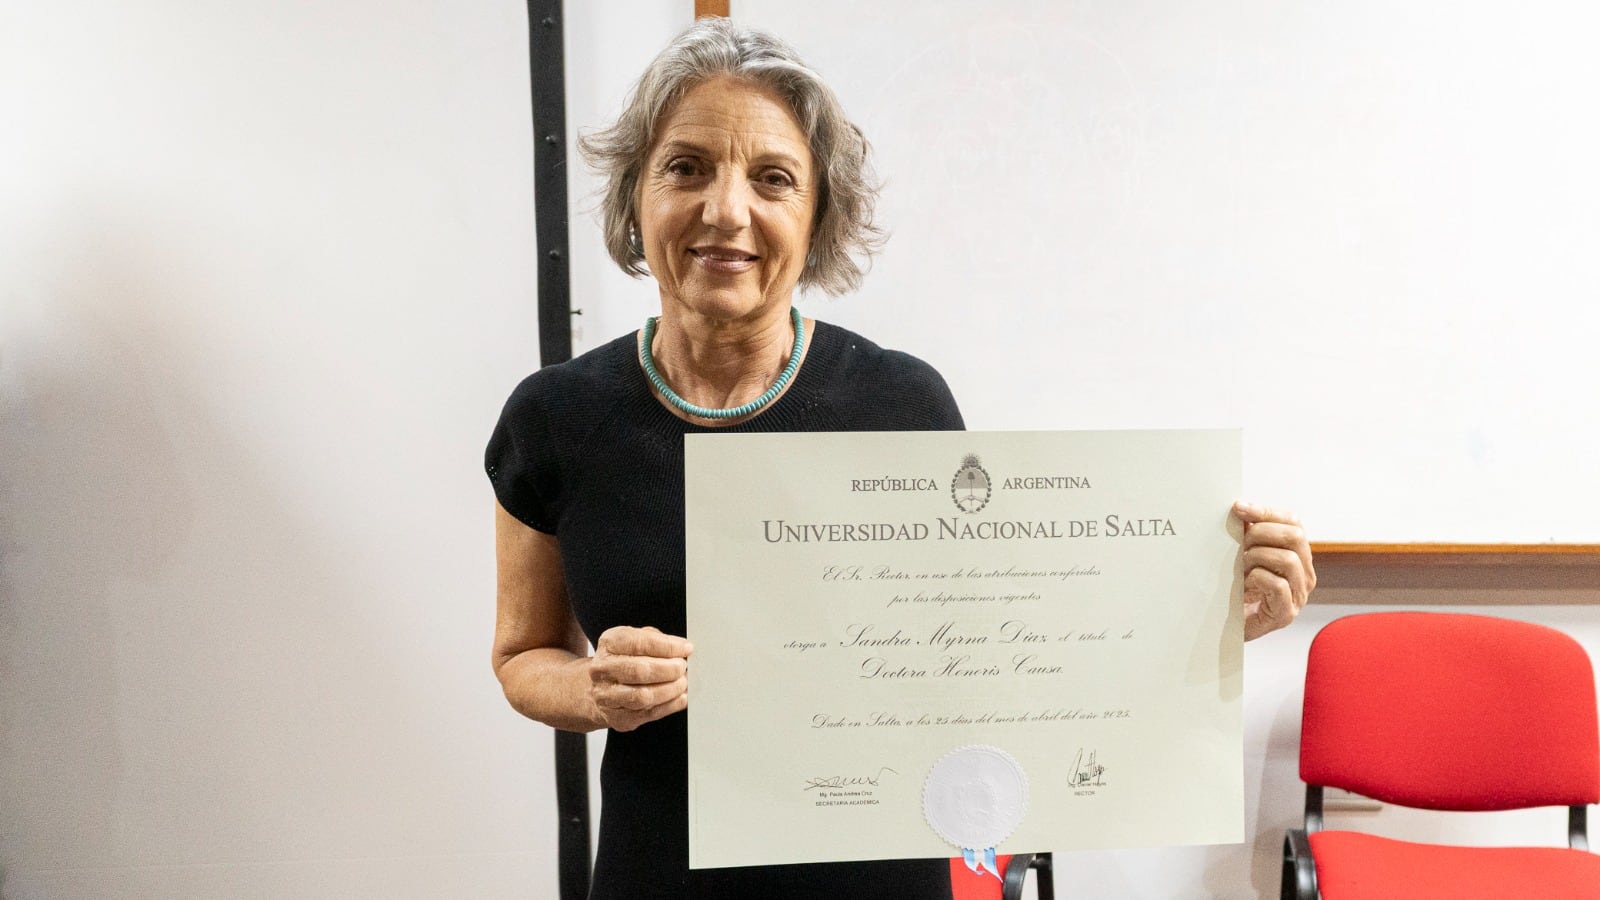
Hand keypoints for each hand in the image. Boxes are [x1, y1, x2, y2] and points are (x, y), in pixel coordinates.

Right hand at [589, 625, 692, 731]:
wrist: (600, 688)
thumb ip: (656, 640)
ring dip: (671, 689)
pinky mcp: (618, 717)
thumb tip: (681, 648)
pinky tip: (680, 697)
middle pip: (640, 671)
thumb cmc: (622, 661)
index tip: (685, 648)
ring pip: (643, 696)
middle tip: (682, 667)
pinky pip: (649, 713)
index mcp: (609, 644)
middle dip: (669, 669)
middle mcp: (603, 670)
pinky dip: (670, 705)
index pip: (639, 643)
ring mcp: (607, 696)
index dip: (667, 646)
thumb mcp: (635, 640)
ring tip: (682, 682)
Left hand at [1233, 501, 1315, 640]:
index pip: (1294, 523)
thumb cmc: (1237, 590)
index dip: (1267, 512)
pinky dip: (1256, 579)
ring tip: (1241, 566)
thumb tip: (1241, 509)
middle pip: (1295, 536)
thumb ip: (1248, 534)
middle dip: (1262, 533)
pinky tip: (1244, 585)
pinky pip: (1278, 585)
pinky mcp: (1285, 614)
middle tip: (1240, 543)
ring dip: (1257, 557)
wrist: (1227, 627)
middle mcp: (1304, 574)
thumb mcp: (1244, 555)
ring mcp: (1298, 595)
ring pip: (1288, 560)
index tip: (1239, 508)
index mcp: (1298, 556)